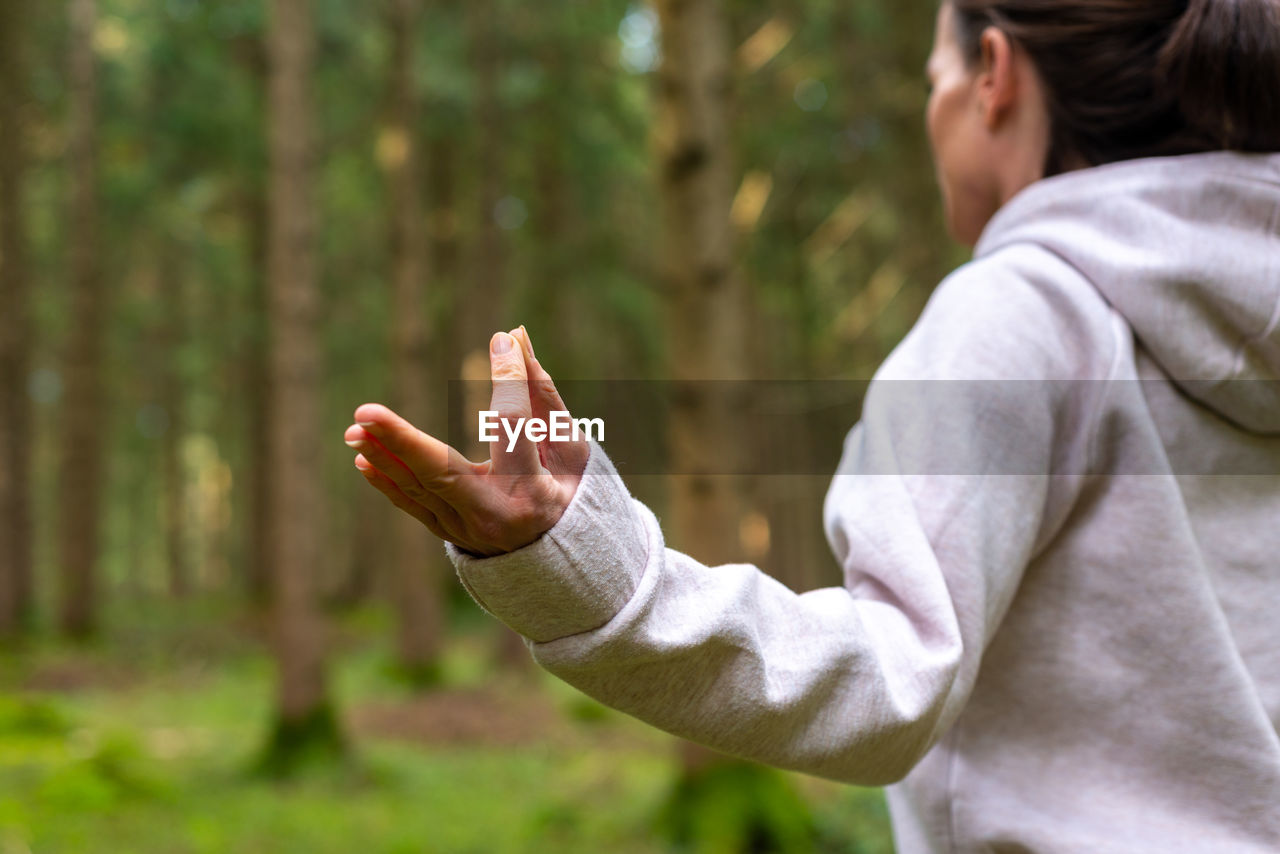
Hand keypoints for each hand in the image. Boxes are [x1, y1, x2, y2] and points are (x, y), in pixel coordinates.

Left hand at [344, 326, 589, 556]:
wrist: (560, 553)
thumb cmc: (566, 487)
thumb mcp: (567, 444)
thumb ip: (539, 393)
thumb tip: (514, 338)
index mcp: (536, 490)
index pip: (513, 426)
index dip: (508, 380)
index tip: (502, 341)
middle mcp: (497, 514)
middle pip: (443, 472)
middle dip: (401, 440)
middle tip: (365, 412)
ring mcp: (468, 529)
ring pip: (420, 489)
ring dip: (384, 455)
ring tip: (356, 427)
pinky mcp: (449, 534)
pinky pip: (412, 505)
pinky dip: (388, 481)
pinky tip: (363, 456)